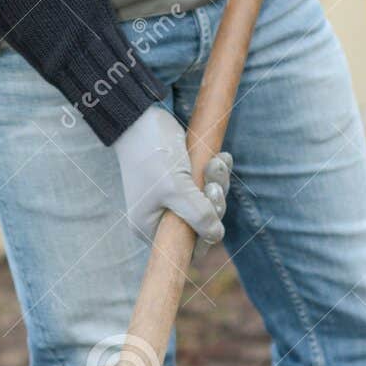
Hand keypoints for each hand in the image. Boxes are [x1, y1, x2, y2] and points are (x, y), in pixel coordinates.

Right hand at [114, 104, 231, 260]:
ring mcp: (173, 198)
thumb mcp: (175, 188)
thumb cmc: (153, 155)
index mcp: (149, 226)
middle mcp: (161, 216)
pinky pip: (208, 185)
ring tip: (216, 163)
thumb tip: (216, 236)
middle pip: (201, 225)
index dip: (204, 237)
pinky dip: (217, 174)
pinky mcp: (184, 180)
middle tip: (211, 184)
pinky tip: (221, 158)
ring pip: (208, 203)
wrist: (143, 117)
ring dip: (218, 184)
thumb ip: (197, 215)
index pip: (183, 248)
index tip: (212, 216)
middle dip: (214, 203)